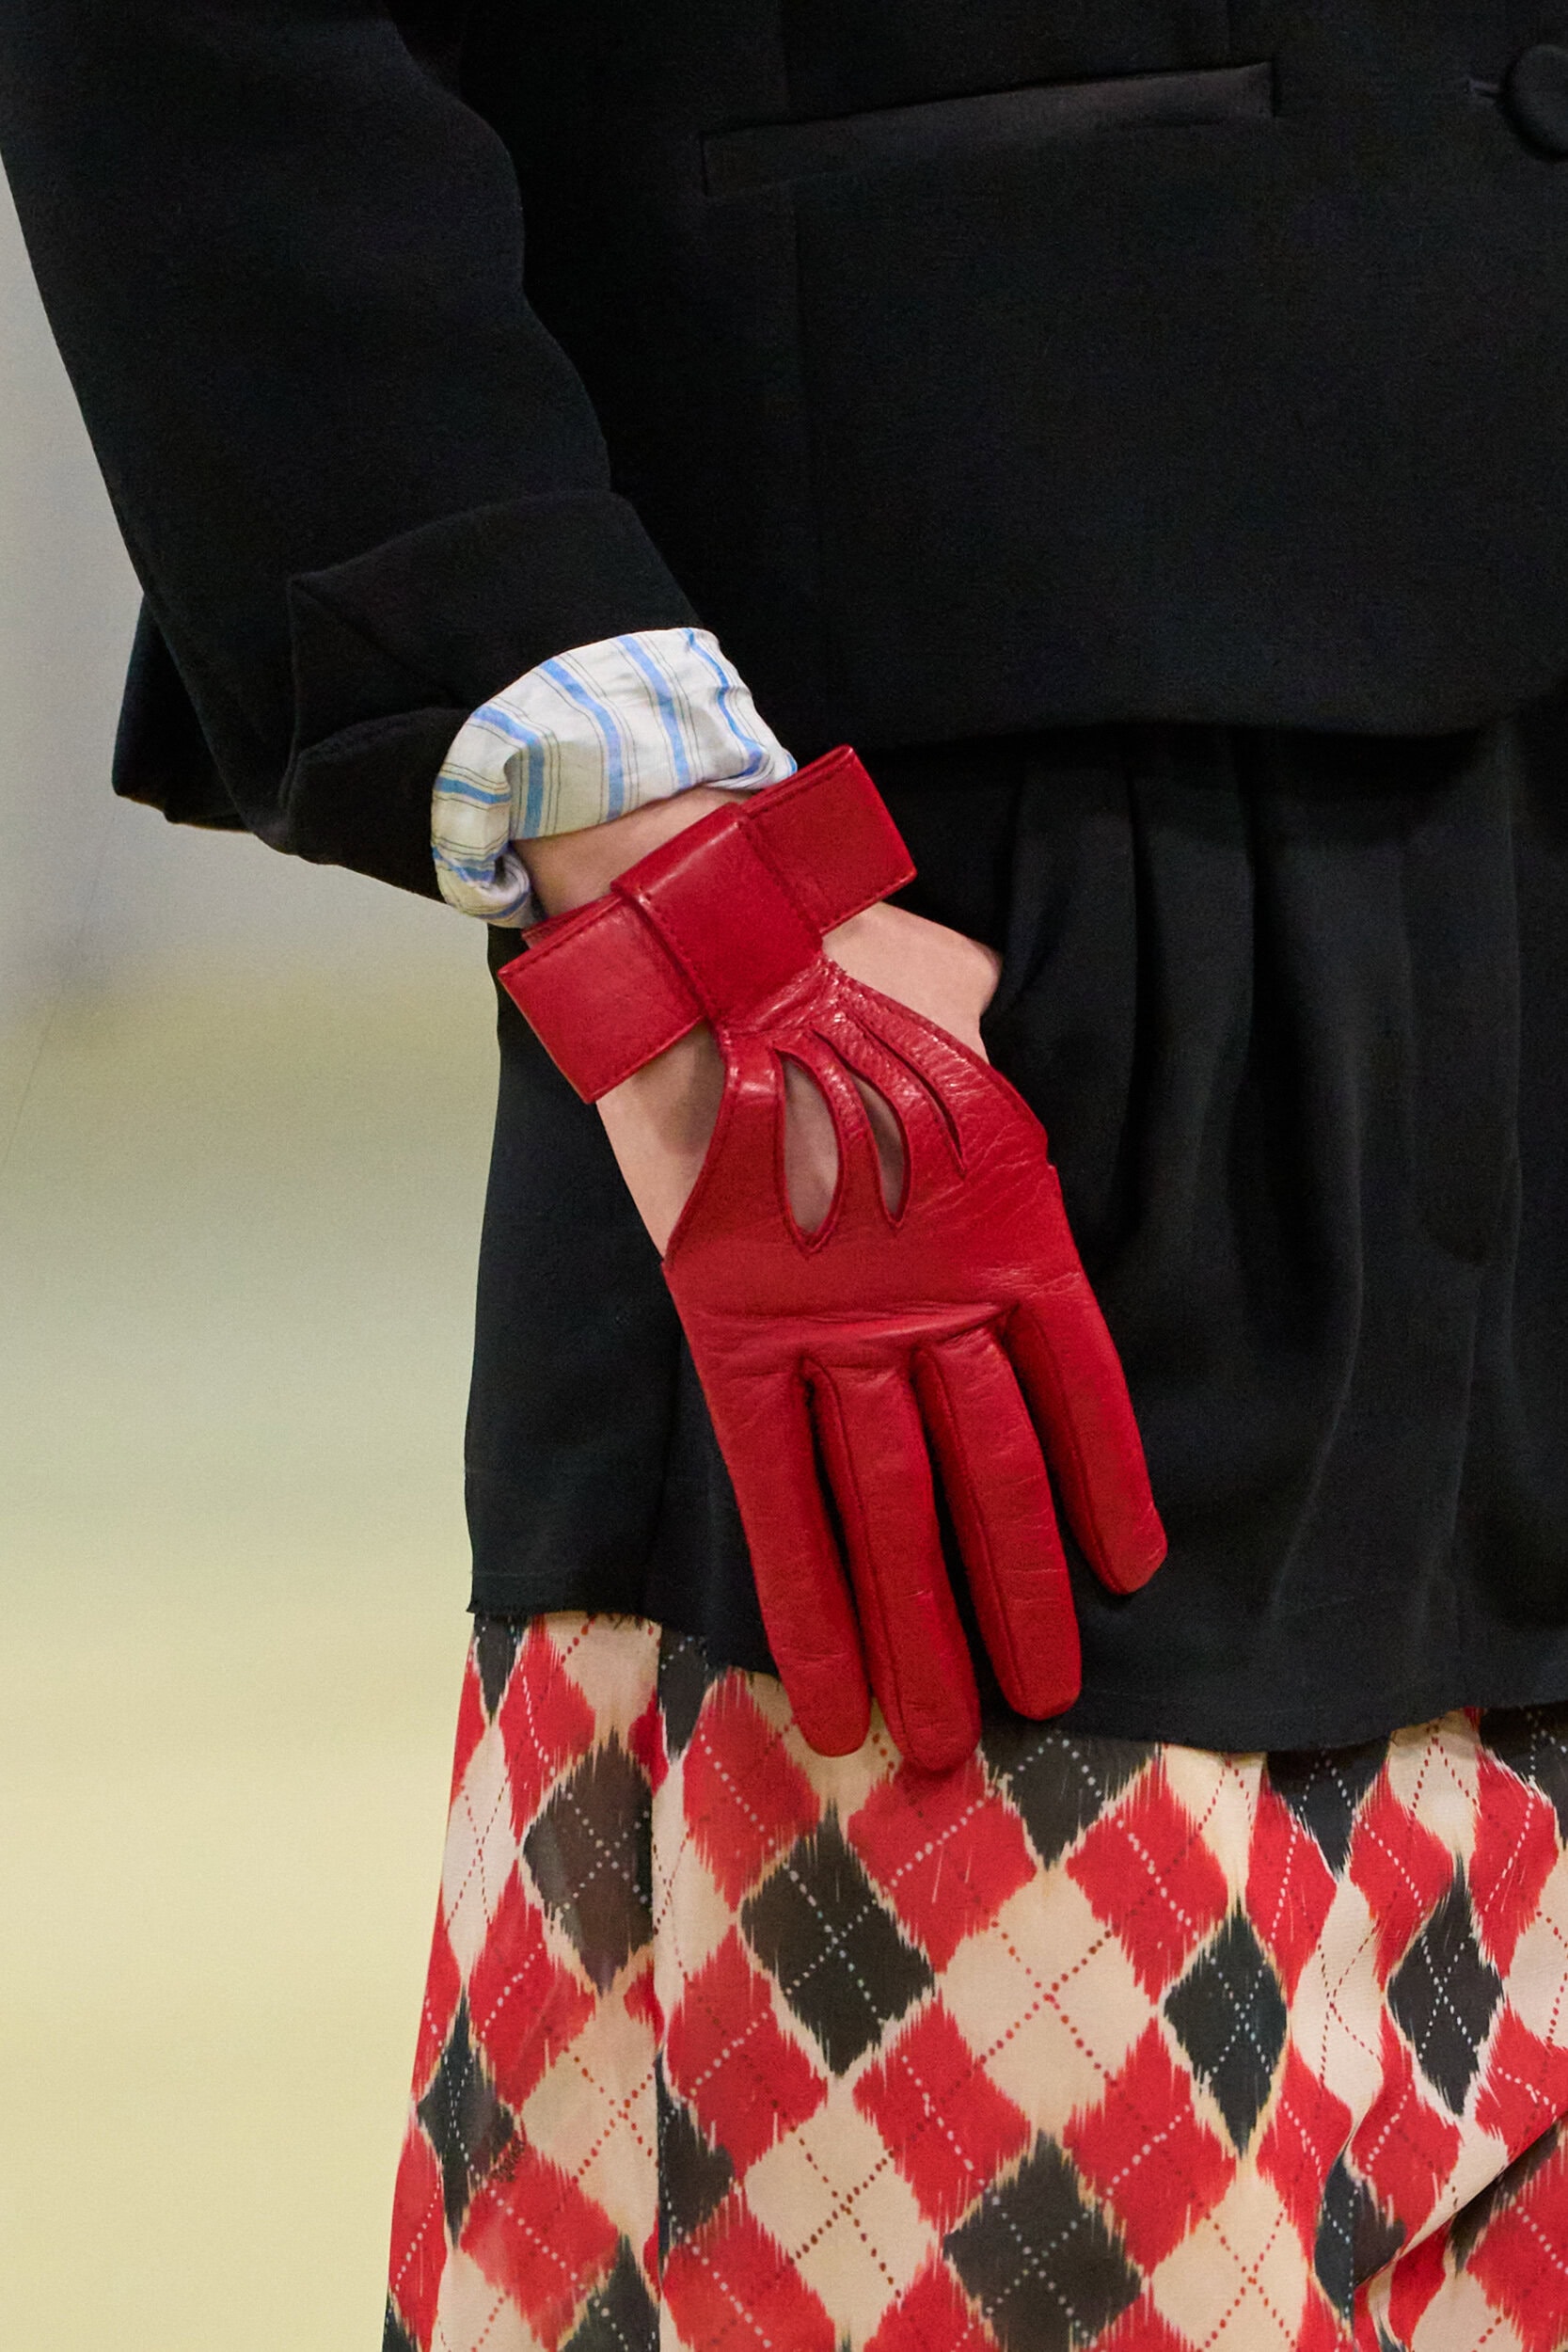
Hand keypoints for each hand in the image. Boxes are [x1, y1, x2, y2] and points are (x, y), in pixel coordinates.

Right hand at [509, 754, 1163, 1768]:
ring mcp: (832, 1329)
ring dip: (922, 1630)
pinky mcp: (734, 1340)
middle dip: (1018, 1596)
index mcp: (1006, 1222)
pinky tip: (828, 1687)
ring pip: (892, 1511)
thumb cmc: (849, 960)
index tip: (1128, 1567)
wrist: (712, 940)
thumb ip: (1001, 1076)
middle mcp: (932, 1297)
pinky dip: (807, 1593)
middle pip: (994, 1477)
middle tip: (1040, 1700)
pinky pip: (777, 1491)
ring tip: (944, 1740)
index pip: (1079, 1384)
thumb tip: (998, 1070)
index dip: (1106, 1482)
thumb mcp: (972, 1010)